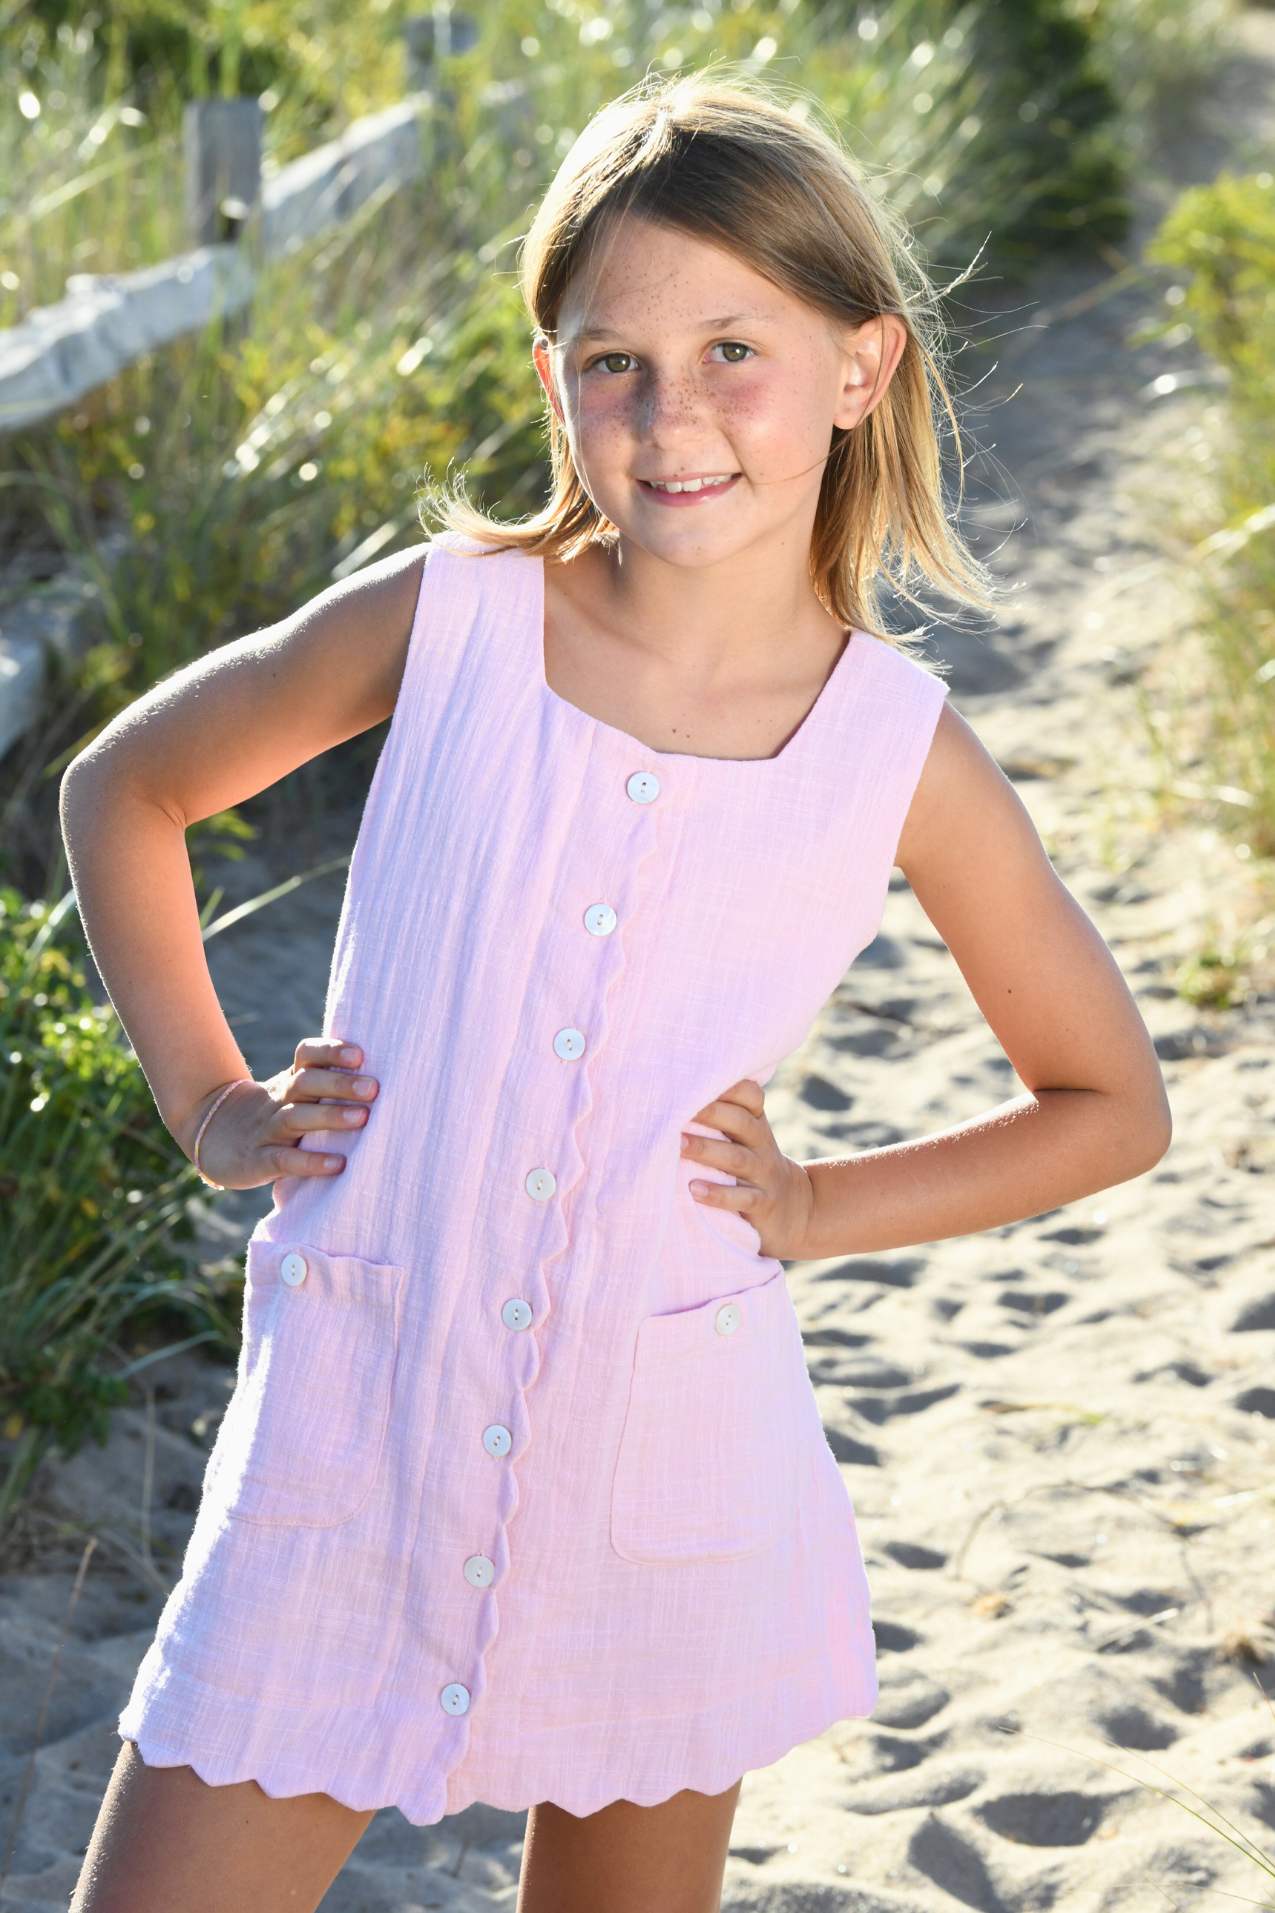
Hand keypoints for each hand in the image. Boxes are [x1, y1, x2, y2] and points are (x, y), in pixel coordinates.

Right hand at [181, 1037, 379, 1191]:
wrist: (210, 1136)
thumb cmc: (272, 1116)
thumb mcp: (292, 1095)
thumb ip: (327, 1088)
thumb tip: (387, 1082)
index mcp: (290, 1081)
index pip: (307, 1055)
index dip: (331, 1051)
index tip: (360, 1054)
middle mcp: (279, 1100)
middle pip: (306, 1082)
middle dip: (340, 1083)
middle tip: (374, 1088)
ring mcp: (267, 1130)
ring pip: (297, 1117)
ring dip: (330, 1116)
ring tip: (363, 1118)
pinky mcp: (258, 1160)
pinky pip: (285, 1160)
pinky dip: (311, 1162)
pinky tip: (338, 1164)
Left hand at [680, 1078, 814, 1261]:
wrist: (793, 1206)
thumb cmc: (752, 1164)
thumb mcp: (745, 1138)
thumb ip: (721, 1117)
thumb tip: (673, 1094)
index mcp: (755, 1123)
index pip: (750, 1096)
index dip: (729, 1087)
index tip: (697, 1080)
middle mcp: (761, 1144)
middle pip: (741, 1122)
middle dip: (710, 1114)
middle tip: (677, 1111)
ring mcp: (763, 1174)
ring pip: (737, 1159)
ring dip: (707, 1151)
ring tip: (679, 1146)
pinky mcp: (762, 1204)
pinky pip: (742, 1198)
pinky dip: (718, 1195)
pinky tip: (694, 1190)